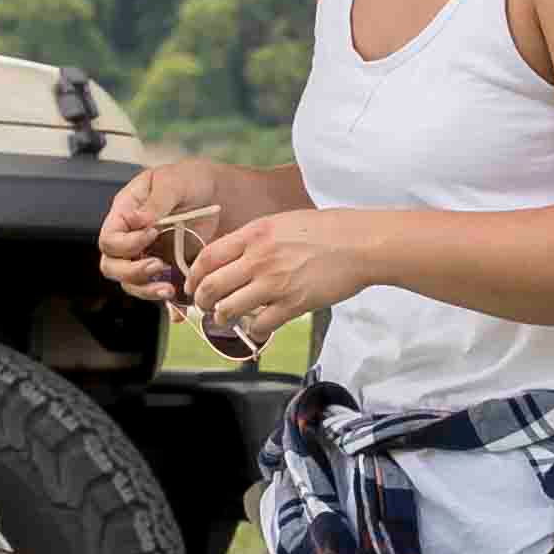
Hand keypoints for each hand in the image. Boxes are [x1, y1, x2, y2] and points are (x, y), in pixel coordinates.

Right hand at [94, 156, 238, 293]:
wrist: (216, 195)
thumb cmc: (189, 181)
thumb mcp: (173, 182)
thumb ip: (156, 201)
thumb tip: (137, 221)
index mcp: (124, 213)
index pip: (110, 238)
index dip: (127, 242)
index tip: (153, 233)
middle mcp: (129, 238)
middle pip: (112, 266)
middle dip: (132, 271)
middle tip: (158, 266)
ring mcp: (145, 256)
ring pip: (130, 283)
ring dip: (146, 289)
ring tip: (169, 289)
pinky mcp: (163, 269)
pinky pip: (154, 289)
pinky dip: (163, 300)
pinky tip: (178, 299)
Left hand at [176, 207, 373, 354]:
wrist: (359, 244)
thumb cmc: (326, 230)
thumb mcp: (282, 222)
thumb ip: (255, 239)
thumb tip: (233, 257)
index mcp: (254, 234)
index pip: (208, 257)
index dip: (194, 276)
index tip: (193, 285)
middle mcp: (259, 258)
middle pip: (212, 286)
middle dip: (202, 302)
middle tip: (205, 307)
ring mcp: (275, 283)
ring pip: (229, 309)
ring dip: (222, 318)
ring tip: (225, 320)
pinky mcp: (293, 304)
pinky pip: (261, 325)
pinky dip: (254, 331)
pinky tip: (257, 329)